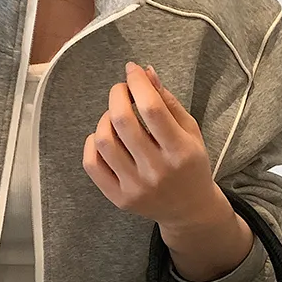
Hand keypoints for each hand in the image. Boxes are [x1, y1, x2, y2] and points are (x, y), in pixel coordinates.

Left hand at [83, 63, 220, 233]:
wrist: (189, 209)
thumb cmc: (190, 165)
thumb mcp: (190, 131)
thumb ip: (168, 101)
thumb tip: (144, 73)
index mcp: (180, 152)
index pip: (152, 108)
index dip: (137, 83)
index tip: (132, 71)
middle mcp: (157, 172)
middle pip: (123, 121)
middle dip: (118, 95)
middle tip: (122, 91)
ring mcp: (136, 188)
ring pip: (103, 140)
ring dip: (105, 118)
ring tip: (115, 116)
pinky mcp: (119, 198)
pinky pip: (92, 164)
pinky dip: (92, 143)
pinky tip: (104, 137)